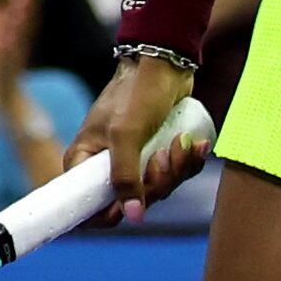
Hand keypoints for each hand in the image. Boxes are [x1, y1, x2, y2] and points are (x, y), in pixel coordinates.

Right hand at [67, 55, 210, 222]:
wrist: (164, 64)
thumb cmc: (136, 93)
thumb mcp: (126, 135)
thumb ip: (125, 177)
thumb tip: (132, 216)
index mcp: (84, 162)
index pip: (87, 207)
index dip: (110, 214)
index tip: (134, 204)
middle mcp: (105, 165)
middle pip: (131, 201)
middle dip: (156, 183)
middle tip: (164, 157)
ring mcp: (134, 161)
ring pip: (157, 189)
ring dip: (176, 169)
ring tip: (181, 142)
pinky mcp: (157, 154)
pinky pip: (174, 174)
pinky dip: (188, 162)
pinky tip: (196, 143)